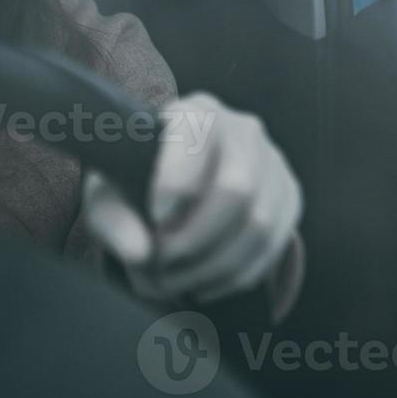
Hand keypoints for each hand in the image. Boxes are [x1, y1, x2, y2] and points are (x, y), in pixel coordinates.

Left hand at [83, 92, 301, 305]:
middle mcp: (241, 129)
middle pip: (236, 187)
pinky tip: (203, 284)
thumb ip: (115, 221)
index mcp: (194, 113)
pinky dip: (236, 276)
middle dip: (195, 239)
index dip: (177, 180)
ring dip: (213, 266)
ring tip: (175, 281)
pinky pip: (273, 246)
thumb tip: (140, 253)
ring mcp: (272, 162)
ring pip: (259, 223)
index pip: (196, 135)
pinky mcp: (288, 197)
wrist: (170, 184)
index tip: (156, 218)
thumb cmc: (133, 184)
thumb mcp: (108, 196)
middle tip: (160, 265)